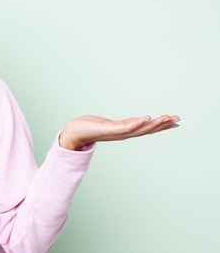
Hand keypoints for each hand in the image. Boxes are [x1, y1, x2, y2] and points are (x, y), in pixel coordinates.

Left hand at [59, 114, 180, 150]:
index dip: (161, 126)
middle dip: (162, 125)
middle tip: (177, 119)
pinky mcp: (108, 130)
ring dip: (153, 124)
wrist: (74, 132)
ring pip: (139, 129)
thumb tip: (139, 121)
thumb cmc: (91, 127)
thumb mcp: (112, 124)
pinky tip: (145, 118)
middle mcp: (123, 134)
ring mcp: (116, 133)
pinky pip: (125, 127)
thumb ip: (126, 124)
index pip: (146, 128)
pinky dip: (136, 123)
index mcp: (125, 131)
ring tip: (166, 118)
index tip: (175, 121)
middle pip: (146, 129)